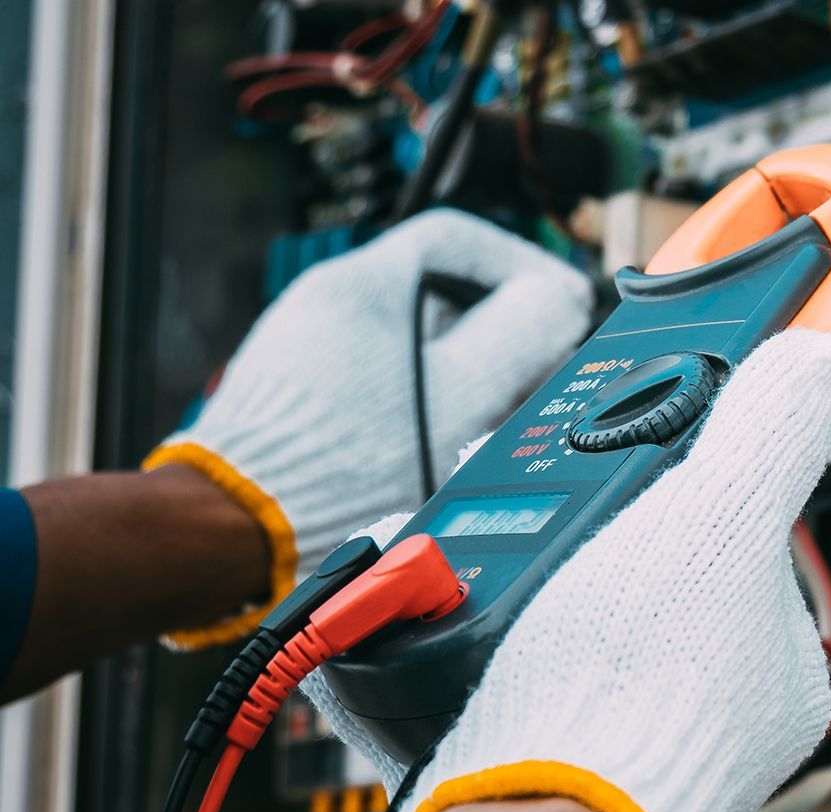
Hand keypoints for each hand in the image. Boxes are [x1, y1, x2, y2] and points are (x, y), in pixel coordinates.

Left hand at [144, 211, 591, 646]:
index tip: (555, 304)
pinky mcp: (302, 397)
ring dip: (464, 375)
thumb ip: (524, 334)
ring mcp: (309, 350)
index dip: (520, 264)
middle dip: (499, 332)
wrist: (239, 526)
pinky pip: (380, 382)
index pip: (457, 237)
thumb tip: (562, 299)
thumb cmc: (340, 465)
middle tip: (534, 375)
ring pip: (413, 344)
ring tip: (489, 423)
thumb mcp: (461, 394)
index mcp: (364, 283)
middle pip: (440, 295)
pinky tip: (435, 448)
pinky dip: (422, 402)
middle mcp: (329, 304)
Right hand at [384, 328, 830, 811]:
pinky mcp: (527, 774)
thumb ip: (766, 439)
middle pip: (632, 582)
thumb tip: (814, 365)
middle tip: (510, 492)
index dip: (670, 486)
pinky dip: (453, 645)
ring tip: (454, 552)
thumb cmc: (633, 694)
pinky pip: (488, 684)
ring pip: (554, 631)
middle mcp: (702, 719)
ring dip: (495, 581)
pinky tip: (423, 616)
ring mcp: (614, 752)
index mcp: (769, 667)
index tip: (615, 457)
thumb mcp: (718, 522)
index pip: (733, 545)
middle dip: (563, 529)